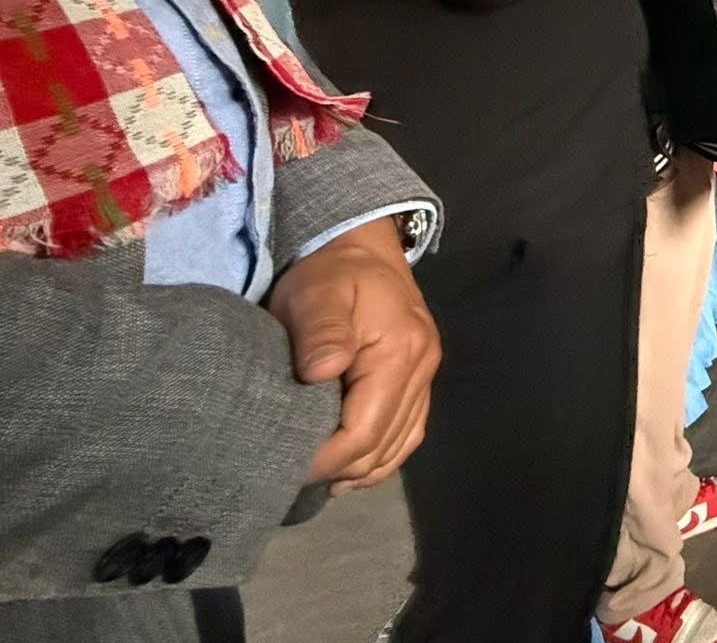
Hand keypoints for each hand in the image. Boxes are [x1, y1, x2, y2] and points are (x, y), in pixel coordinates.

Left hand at [267, 217, 440, 493]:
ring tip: (319, 479)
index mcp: (400, 354)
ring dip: (360, 469)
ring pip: (399, 444)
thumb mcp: (317, 295)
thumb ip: (321, 333)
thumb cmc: (330, 273)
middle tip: (288, 474)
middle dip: (337, 469)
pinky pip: (408, 430)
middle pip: (382, 445)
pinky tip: (353, 470)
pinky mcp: (419, 377)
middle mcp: (422, 370)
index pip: (363, 432)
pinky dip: (382, 456)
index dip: (324, 460)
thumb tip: (320, 373)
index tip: (281, 467)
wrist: (361, 245)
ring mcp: (425, 375)